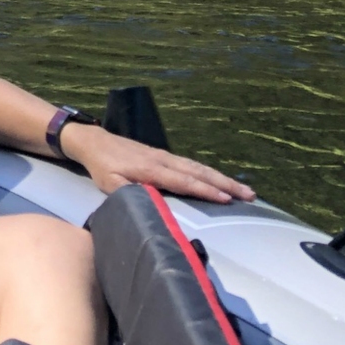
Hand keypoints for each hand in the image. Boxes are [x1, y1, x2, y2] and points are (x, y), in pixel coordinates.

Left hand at [61, 124, 254, 203]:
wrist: (94, 142)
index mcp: (151, 169)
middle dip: (225, 184)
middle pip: (199, 172)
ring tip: (245, 190)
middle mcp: (163, 160)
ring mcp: (165, 156)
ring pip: (198, 167)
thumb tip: (154, 202)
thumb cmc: (102, 167)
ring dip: (222, 178)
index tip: (227, 199)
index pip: (184, 182)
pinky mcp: (164, 156)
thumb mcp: (110, 184)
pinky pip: (192, 165)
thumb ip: (131, 193)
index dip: (205, 190)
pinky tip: (221, 180)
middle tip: (250, 195)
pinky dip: (210, 173)